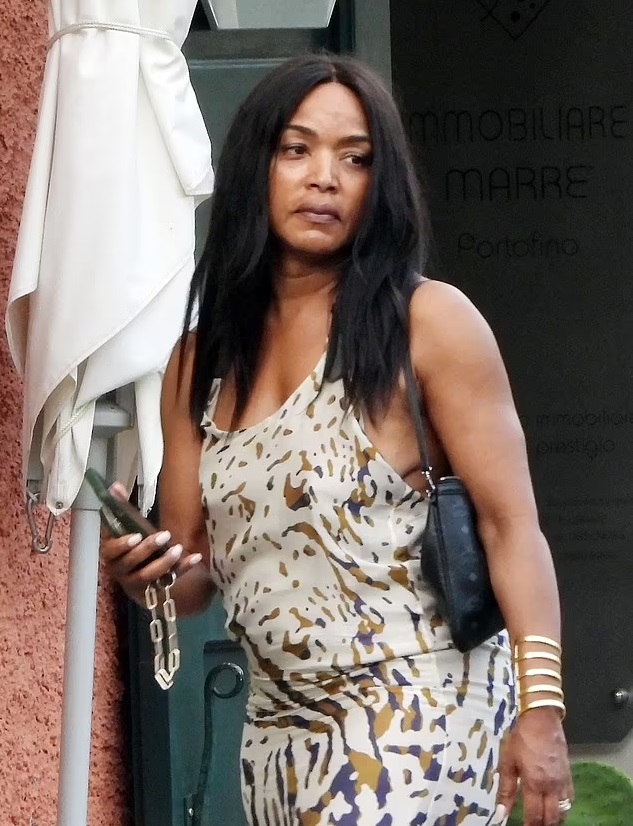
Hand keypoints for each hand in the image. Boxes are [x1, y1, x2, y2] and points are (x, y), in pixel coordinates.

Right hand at [99, 485, 201, 603]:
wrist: (143, 576)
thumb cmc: (134, 546)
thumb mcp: (130, 527)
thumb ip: (122, 509)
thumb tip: (114, 484)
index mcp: (112, 555)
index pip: (110, 551)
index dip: (121, 545)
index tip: (136, 536)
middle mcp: (121, 571)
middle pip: (131, 563)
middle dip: (148, 549)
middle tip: (165, 534)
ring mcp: (137, 583)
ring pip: (148, 576)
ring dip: (164, 562)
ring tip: (178, 548)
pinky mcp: (155, 589)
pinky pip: (169, 580)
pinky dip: (183, 569)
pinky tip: (195, 557)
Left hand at [496, 708, 572, 825]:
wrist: (542, 719)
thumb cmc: (521, 738)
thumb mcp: (508, 761)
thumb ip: (505, 790)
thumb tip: (500, 813)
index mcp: (535, 784)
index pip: (534, 816)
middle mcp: (552, 787)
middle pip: (551, 819)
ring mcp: (563, 782)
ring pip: (563, 812)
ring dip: (554, 820)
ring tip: (543, 821)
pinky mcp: (569, 776)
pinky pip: (570, 800)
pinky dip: (563, 809)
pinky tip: (555, 808)